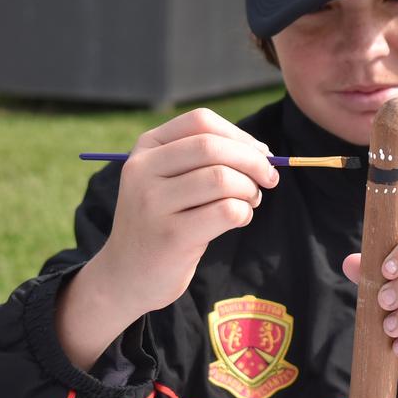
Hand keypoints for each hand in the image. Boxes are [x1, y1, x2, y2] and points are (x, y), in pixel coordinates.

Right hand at [57, 108, 278, 368]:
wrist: (127, 275)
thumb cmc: (163, 221)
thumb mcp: (169, 181)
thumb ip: (206, 160)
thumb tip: (263, 153)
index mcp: (146, 148)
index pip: (200, 122)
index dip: (239, 136)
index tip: (262, 154)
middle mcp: (142, 170)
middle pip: (212, 147)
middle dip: (253, 161)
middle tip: (269, 179)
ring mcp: (153, 204)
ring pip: (222, 179)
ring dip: (249, 190)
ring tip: (250, 202)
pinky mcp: (171, 236)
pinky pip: (226, 211)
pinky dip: (244, 212)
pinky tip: (239, 219)